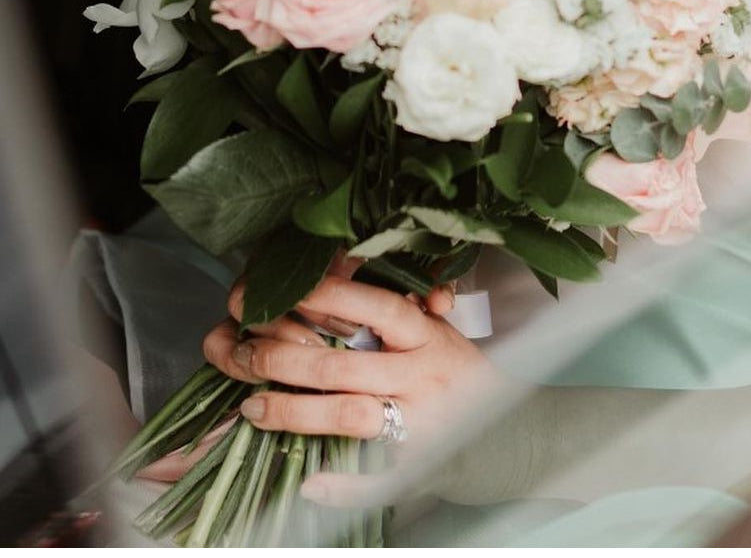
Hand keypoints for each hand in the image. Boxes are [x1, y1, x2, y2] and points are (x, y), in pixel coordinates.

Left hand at [216, 270, 496, 506]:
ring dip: (295, 412)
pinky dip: (339, 485)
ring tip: (252, 406)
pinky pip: (374, 482)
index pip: (373, 307)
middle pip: (343, 364)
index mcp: (425, 336)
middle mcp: (422, 377)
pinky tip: (307, 482)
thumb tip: (342, 266)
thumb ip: (393, 307)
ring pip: (349, 417)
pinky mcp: (418, 471)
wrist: (508, 436)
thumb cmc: (456, 373)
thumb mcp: (435, 331)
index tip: (281, 289)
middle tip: (242, 350)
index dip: (326, 296)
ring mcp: (421, 426)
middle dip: (283, 357)